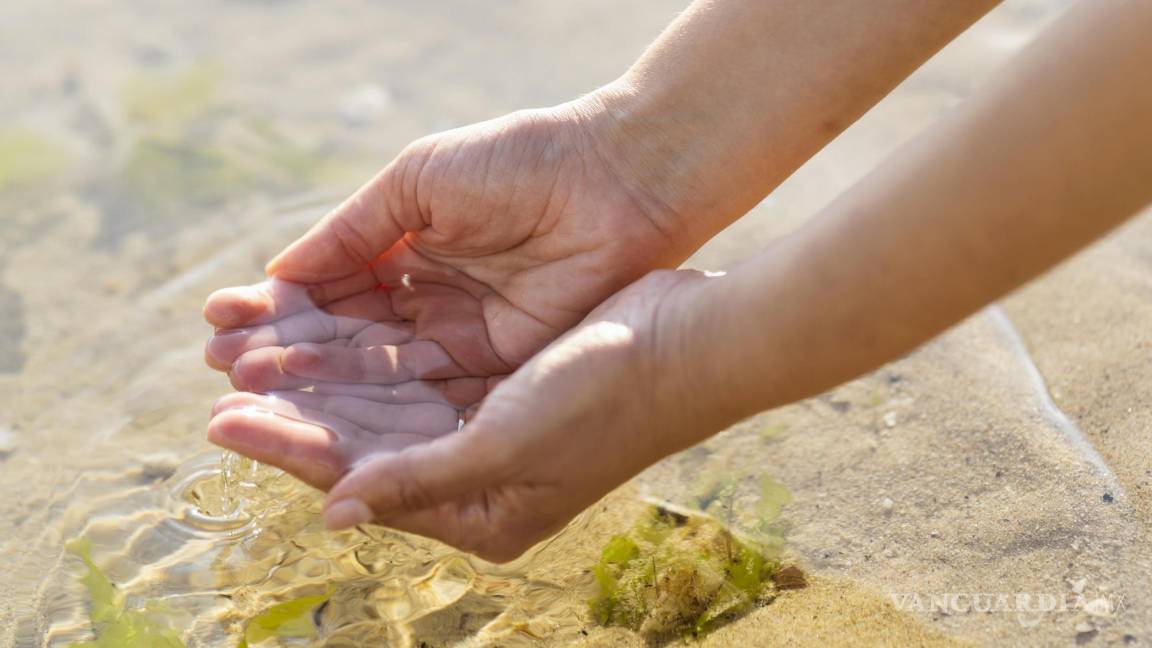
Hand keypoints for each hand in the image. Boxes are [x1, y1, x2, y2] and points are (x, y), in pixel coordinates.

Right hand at [203, 92, 696, 410]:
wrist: (617, 181)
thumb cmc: (520, 162)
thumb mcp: (419, 182)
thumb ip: (352, 231)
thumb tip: (279, 273)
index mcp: (408, 245)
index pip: (330, 288)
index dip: (278, 306)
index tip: (219, 320)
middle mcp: (429, 297)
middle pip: (346, 337)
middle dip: (285, 351)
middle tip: (222, 367)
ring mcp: (461, 334)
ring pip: (377, 370)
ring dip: (316, 383)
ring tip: (250, 391)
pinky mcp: (496, 364)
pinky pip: (425, 389)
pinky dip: (374, 401)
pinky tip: (322, 409)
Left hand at [208, 270, 724, 561]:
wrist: (690, 340)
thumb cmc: (608, 398)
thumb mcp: (508, 446)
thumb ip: (420, 479)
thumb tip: (336, 514)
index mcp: (481, 514)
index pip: (362, 484)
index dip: (289, 450)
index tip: (222, 420)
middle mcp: (478, 480)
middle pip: (363, 447)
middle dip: (295, 415)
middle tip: (220, 385)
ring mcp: (487, 433)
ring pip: (384, 409)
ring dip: (324, 384)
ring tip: (255, 360)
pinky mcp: (498, 389)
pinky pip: (416, 376)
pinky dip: (369, 359)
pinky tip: (327, 338)